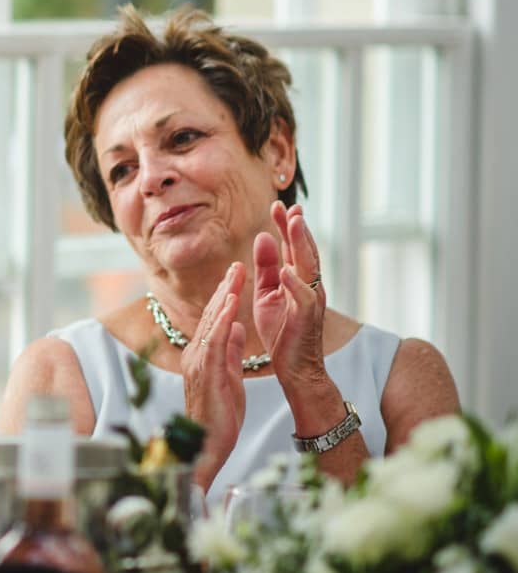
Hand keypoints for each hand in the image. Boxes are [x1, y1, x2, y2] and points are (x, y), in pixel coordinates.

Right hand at [181, 262, 247, 487]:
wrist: (207, 446)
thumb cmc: (219, 418)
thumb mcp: (230, 379)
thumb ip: (231, 353)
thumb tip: (238, 329)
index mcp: (204, 356)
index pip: (215, 321)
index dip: (225, 298)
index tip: (236, 277)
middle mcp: (196, 355)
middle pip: (212, 315)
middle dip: (225, 289)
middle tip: (237, 264)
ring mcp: (198, 363)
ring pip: (212, 323)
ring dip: (224, 297)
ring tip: (236, 276)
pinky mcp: (205, 372)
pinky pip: (215, 341)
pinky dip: (222, 321)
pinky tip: (231, 306)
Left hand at [258, 201, 328, 383]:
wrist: (295, 367)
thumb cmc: (282, 330)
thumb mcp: (268, 293)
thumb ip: (266, 267)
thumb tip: (263, 237)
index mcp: (298, 280)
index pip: (293, 247)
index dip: (286, 227)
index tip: (277, 205)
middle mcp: (309, 286)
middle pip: (304, 251)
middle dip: (296, 228)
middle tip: (289, 206)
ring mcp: (310, 300)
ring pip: (308, 267)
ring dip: (301, 245)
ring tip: (293, 224)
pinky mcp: (306, 318)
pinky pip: (303, 298)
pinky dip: (295, 284)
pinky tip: (286, 271)